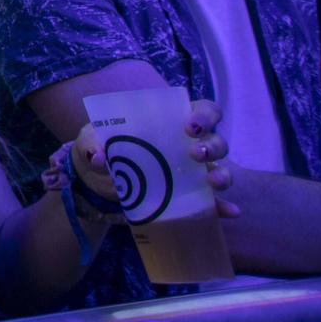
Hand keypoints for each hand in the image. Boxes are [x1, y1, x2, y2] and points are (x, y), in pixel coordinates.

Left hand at [74, 98, 239, 219]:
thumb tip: (99, 156)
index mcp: (170, 122)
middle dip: (212, 146)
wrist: (94, 181)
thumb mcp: (91, 140)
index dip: (205, 115)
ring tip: (212, 181)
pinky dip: (222, 206)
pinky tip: (229, 211)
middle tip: (194, 153)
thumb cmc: (100, 147)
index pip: (203, 110)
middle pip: (216, 140)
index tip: (190, 125)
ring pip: (219, 167)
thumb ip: (92, 142)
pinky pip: (212, 201)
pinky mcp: (188, 194)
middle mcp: (188, 143)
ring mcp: (191, 170)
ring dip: (222, 174)